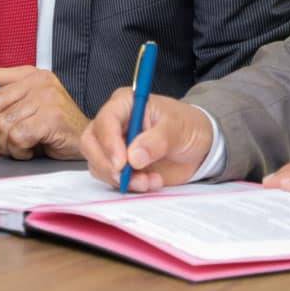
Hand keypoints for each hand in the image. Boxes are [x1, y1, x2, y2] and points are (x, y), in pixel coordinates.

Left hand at [0, 67, 88, 159]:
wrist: (86, 144)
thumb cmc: (49, 132)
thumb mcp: (14, 118)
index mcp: (26, 74)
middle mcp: (37, 79)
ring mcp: (47, 96)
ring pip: (3, 124)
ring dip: (6, 146)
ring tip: (22, 148)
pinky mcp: (53, 116)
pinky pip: (18, 137)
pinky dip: (20, 151)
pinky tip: (33, 150)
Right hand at [81, 89, 212, 190]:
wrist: (199, 146)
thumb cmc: (187, 126)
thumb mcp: (177, 128)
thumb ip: (157, 140)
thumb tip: (134, 157)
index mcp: (125, 104)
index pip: (105, 121)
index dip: (109, 143)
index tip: (121, 163)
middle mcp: (114, 124)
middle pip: (90, 143)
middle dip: (106, 164)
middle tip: (125, 177)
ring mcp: (114, 146)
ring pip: (98, 164)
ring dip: (120, 178)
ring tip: (148, 181)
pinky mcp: (120, 166)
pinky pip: (112, 179)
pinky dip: (128, 186)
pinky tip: (151, 182)